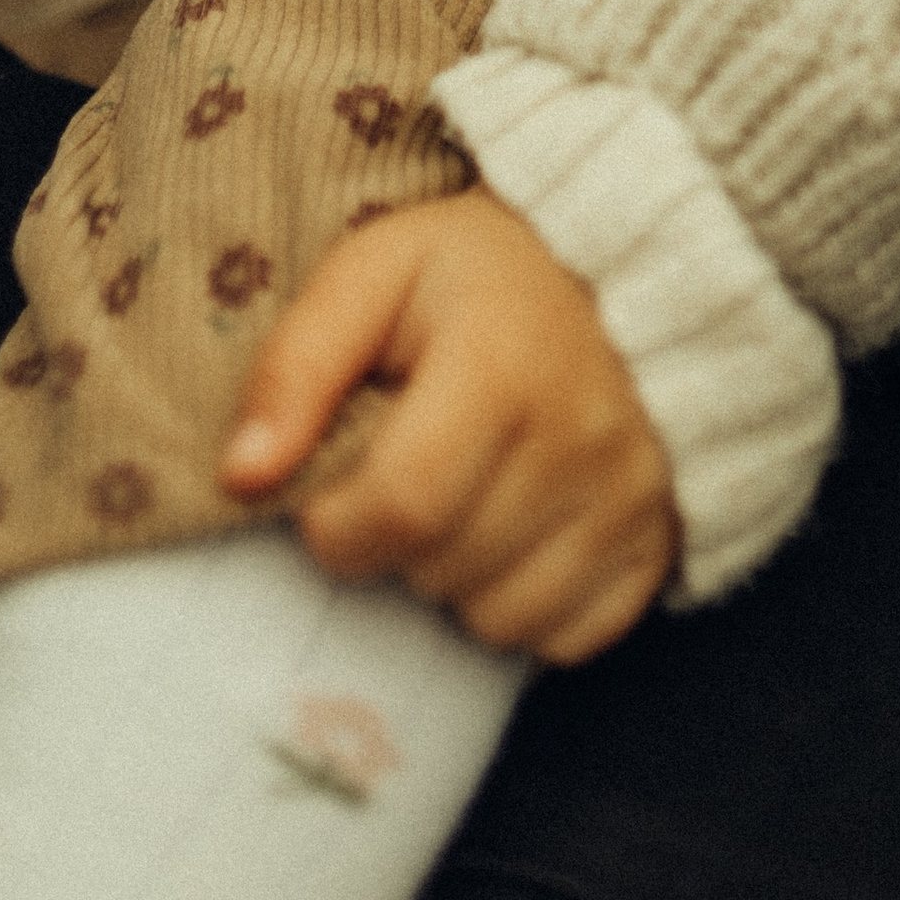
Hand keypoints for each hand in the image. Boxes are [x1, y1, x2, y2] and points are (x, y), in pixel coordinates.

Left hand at [219, 190, 677, 661]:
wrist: (620, 262)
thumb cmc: (476, 272)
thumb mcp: (375, 270)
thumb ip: (297, 363)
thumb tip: (240, 477)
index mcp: (504, 366)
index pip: (398, 508)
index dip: (338, 523)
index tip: (334, 489)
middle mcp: (582, 439)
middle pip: (442, 571)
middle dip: (397, 542)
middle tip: (410, 469)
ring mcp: (632, 496)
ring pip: (500, 621)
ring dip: (458, 578)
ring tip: (466, 495)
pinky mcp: (659, 539)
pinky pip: (568, 638)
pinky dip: (529, 607)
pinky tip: (519, 533)